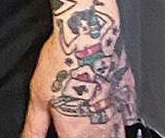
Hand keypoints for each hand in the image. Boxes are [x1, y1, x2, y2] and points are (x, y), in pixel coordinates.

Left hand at [21, 0, 137, 137]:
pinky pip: (129, 118)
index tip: (60, 131)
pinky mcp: (130, 96)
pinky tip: (108, 109)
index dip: (63, 137)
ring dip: (104, 133)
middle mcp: (102, 129)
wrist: (89, 36)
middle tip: (73, 120)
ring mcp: (120, 113)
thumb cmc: (63, 61)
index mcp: (77, 134)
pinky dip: (121, 118)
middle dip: (83, 135)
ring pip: (116, 135)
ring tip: (86, 114)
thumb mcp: (38, 95)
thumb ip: (34, 126)